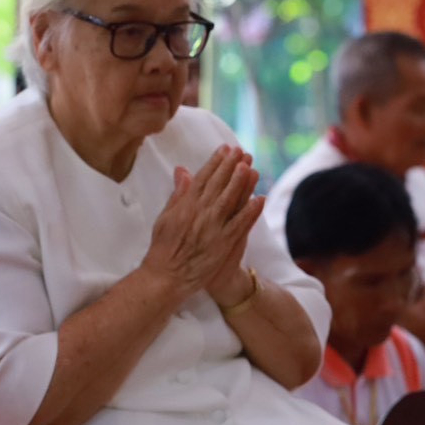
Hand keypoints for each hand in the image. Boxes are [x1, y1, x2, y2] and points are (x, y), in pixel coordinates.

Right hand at [142, 146, 261, 300]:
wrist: (167, 276)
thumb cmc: (163, 247)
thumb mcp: (165, 217)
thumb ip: (177, 194)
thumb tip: (182, 170)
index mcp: (185, 204)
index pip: (203, 178)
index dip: (215, 162)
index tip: (225, 149)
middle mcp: (199, 212)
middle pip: (218, 184)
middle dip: (230, 165)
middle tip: (241, 151)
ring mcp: (212, 227)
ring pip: (230, 200)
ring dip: (241, 182)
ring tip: (250, 166)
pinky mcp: (223, 243)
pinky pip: (240, 224)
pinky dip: (250, 211)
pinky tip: (260, 199)